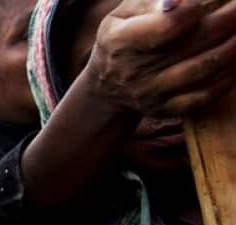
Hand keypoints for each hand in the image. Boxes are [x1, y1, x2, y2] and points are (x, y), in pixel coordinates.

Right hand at [86, 0, 235, 116]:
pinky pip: (205, 95)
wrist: (106, 88)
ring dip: (233, 48)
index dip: (193, 10)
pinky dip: (228, 76)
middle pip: (193, 44)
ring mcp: (152, 93)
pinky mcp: (166, 109)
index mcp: (122, 42)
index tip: (207, 1)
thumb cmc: (122, 38)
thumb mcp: (124, 14)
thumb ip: (152, 1)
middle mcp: (135, 71)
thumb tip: (181, 0)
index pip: (167, 25)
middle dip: (228, 21)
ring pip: (204, 70)